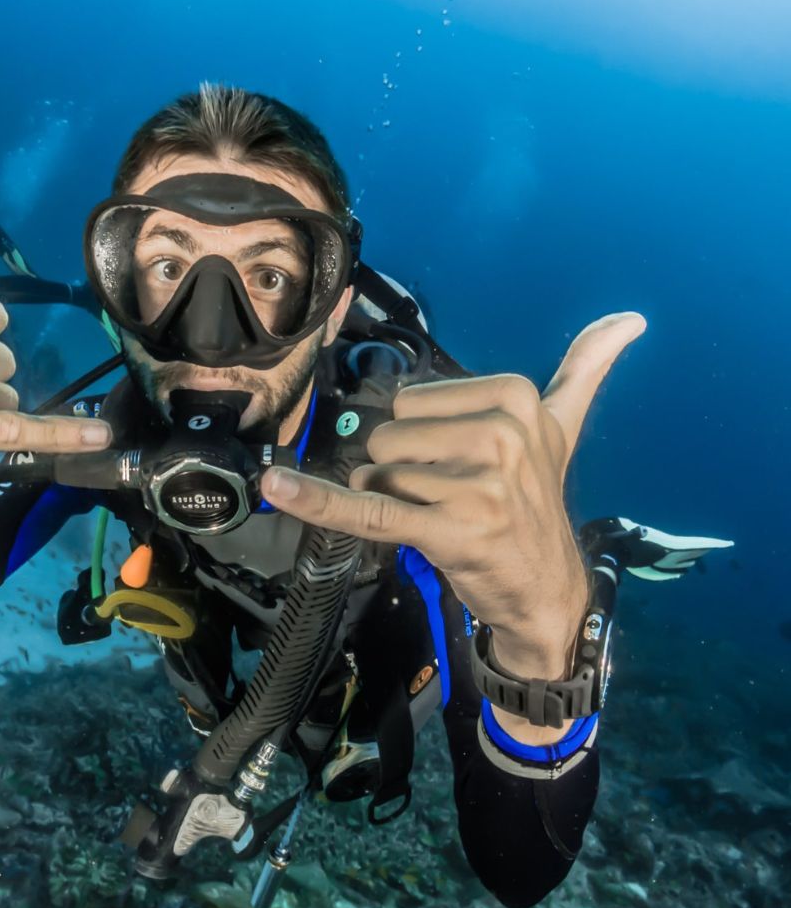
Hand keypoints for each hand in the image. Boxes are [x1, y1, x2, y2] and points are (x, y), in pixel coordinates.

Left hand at [262, 313, 645, 680]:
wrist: (548, 590)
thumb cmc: (536, 505)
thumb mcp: (564, 431)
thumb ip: (585, 370)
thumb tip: (629, 317)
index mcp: (517, 397)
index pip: (409, 401)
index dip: (420, 440)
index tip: (464, 466)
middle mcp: (502, 433)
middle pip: (387, 435)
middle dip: (402, 471)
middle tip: (449, 499)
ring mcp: (478, 483)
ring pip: (377, 473)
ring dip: (393, 501)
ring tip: (440, 519)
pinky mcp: (450, 528)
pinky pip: (366, 508)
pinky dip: (318, 501)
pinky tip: (278, 488)